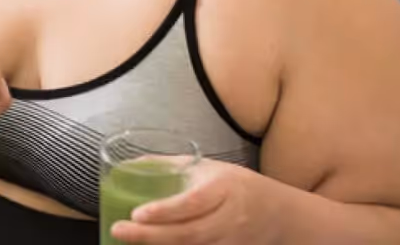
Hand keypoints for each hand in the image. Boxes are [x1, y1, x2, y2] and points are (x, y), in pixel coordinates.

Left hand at [110, 160, 288, 244]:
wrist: (281, 215)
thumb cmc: (237, 187)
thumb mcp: (211, 169)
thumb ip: (172, 166)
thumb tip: (128, 163)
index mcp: (225, 189)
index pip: (194, 202)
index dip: (166, 210)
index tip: (137, 213)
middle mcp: (230, 219)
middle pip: (189, 233)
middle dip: (151, 235)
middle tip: (119, 230)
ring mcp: (232, 243)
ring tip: (128, 241)